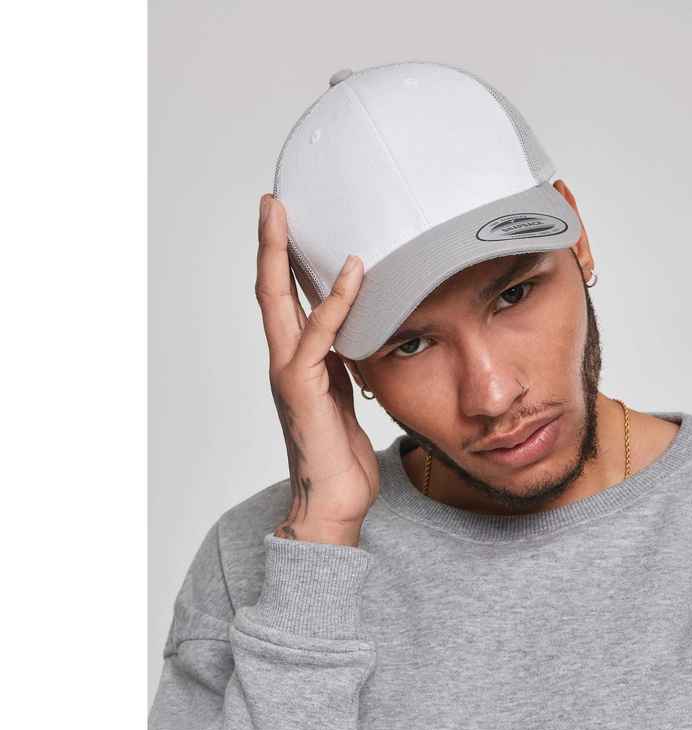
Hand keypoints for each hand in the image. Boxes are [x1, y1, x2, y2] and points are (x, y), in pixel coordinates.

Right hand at [255, 194, 377, 545]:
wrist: (333, 505)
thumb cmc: (341, 460)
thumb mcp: (349, 401)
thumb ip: (346, 368)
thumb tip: (361, 340)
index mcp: (299, 365)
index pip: (288, 304)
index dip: (286, 263)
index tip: (288, 225)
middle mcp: (287, 364)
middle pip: (270, 292)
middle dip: (270, 246)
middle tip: (271, 202)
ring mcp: (290, 375)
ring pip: (279, 304)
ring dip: (280, 257)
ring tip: (282, 216)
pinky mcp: (303, 390)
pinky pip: (319, 338)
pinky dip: (334, 302)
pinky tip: (350, 271)